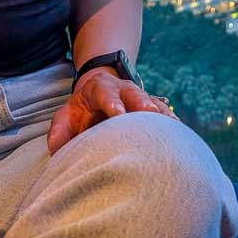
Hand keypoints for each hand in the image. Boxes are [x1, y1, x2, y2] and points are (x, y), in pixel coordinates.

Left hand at [47, 67, 177, 154]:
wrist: (100, 93)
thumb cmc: (81, 111)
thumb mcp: (66, 115)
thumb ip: (60, 130)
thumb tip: (56, 148)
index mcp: (100, 89)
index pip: (105, 93)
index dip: (112, 102)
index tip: (118, 114)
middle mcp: (123, 90)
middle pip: (134, 94)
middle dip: (141, 103)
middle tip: (148, 114)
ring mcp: (139, 98)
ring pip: (153, 103)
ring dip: (161, 114)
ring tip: (172, 126)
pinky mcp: (151, 109)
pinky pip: (163, 114)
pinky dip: (171, 124)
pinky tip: (181, 136)